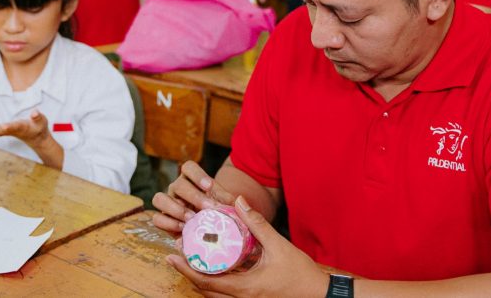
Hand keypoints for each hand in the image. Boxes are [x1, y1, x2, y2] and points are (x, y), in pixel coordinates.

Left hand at [0, 110, 63, 168]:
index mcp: (22, 127)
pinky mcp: (4, 132)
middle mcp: (13, 131)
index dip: (10, 127)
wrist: (37, 139)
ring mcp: (7, 132)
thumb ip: (38, 117)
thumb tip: (34, 112)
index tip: (4, 126)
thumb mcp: (42, 121)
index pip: (15, 127)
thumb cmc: (39, 127)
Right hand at [152, 160, 237, 233]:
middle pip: (178, 184)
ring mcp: (167, 203)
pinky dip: (168, 223)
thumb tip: (236, 201)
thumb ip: (227, 200)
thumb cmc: (216, 211)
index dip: (197, 175)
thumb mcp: (223, 203)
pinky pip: (157, 218)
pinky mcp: (163, 220)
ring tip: (191, 218)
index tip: (209, 186)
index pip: (188, 167)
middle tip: (207, 208)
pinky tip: (182, 228)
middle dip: (193, 197)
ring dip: (175, 209)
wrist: (208, 228)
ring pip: (159, 198)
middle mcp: (177, 189)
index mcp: (191, 179)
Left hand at [167, 196, 329, 297]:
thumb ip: (257, 223)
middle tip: (177, 255)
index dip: (185, 269)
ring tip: (191, 259)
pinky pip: (227, 293)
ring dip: (201, 278)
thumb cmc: (300, 273)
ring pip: (215, 294)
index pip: (206, 281)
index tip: (171, 256)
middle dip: (188, 273)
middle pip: (205, 290)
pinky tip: (215, 267)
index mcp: (245, 288)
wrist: (319, 294)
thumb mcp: (278, 245)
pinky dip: (216, 282)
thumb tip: (238, 201)